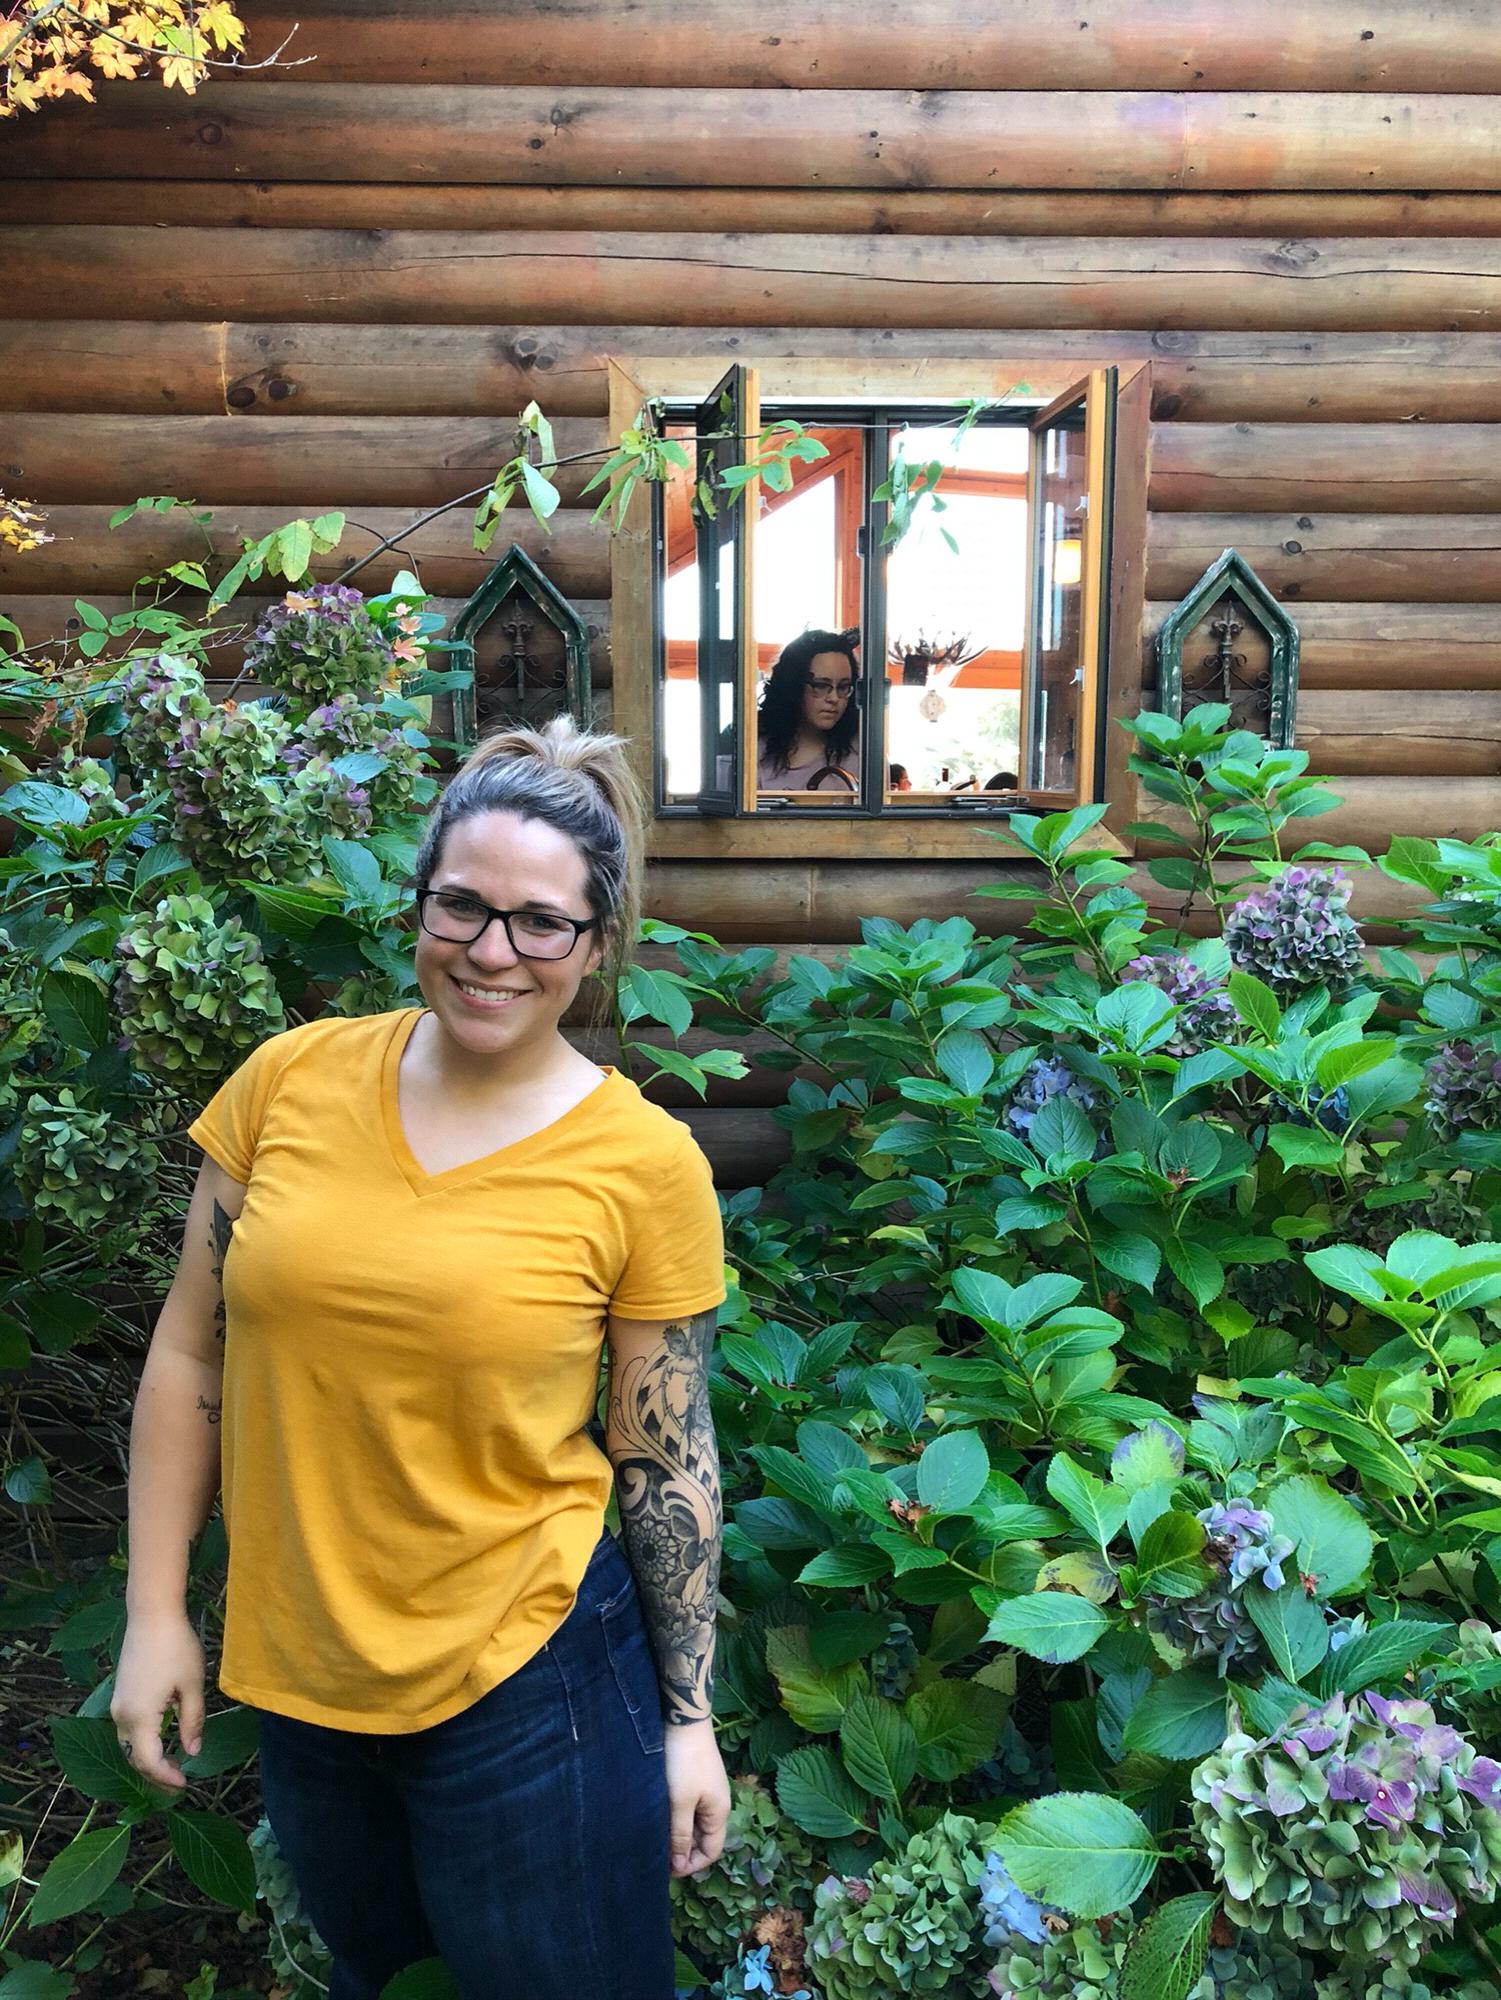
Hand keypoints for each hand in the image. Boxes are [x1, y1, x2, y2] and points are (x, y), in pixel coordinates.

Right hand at [111, 1611, 205, 1792]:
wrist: (151, 1615)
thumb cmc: (176, 1647)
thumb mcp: (192, 1686)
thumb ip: (192, 1722)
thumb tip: (193, 1752)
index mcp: (139, 1717)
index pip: (148, 1762)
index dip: (165, 1778)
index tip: (185, 1785)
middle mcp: (121, 1715)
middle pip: (134, 1758)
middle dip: (155, 1774)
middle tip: (179, 1783)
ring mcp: (117, 1704)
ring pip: (128, 1745)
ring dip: (147, 1758)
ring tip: (172, 1764)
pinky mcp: (119, 1694)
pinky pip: (127, 1729)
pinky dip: (142, 1742)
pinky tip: (161, 1740)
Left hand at [663, 1716, 730, 1876]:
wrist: (684, 1721)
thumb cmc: (684, 1764)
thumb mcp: (681, 1802)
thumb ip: (681, 1835)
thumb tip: (681, 1866)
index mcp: (719, 1812)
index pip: (712, 1851)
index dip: (692, 1865)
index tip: (667, 1869)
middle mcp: (717, 1804)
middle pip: (703, 1838)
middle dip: (683, 1850)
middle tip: (657, 1855)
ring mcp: (707, 1790)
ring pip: (694, 1823)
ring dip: (678, 1833)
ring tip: (656, 1838)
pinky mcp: (696, 1779)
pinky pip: (689, 1808)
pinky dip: (676, 1817)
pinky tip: (660, 1817)